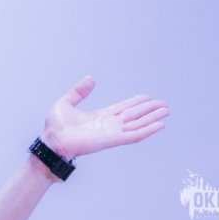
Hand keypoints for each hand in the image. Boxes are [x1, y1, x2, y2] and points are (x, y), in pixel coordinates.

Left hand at [40, 76, 168, 159]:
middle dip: (149, 109)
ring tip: (166, 111)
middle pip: (134, 115)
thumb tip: (90, 78)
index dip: (135, 102)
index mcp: (100, 116)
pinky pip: (134, 135)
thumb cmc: (56, 126)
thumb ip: (79, 91)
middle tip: (164, 103)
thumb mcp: (67, 102)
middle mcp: (109, 125)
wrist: (52, 141)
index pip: (123, 108)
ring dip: (152, 118)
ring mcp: (112, 132)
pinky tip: (160, 124)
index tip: (147, 97)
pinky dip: (148, 130)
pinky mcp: (113, 140)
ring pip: (138, 123)